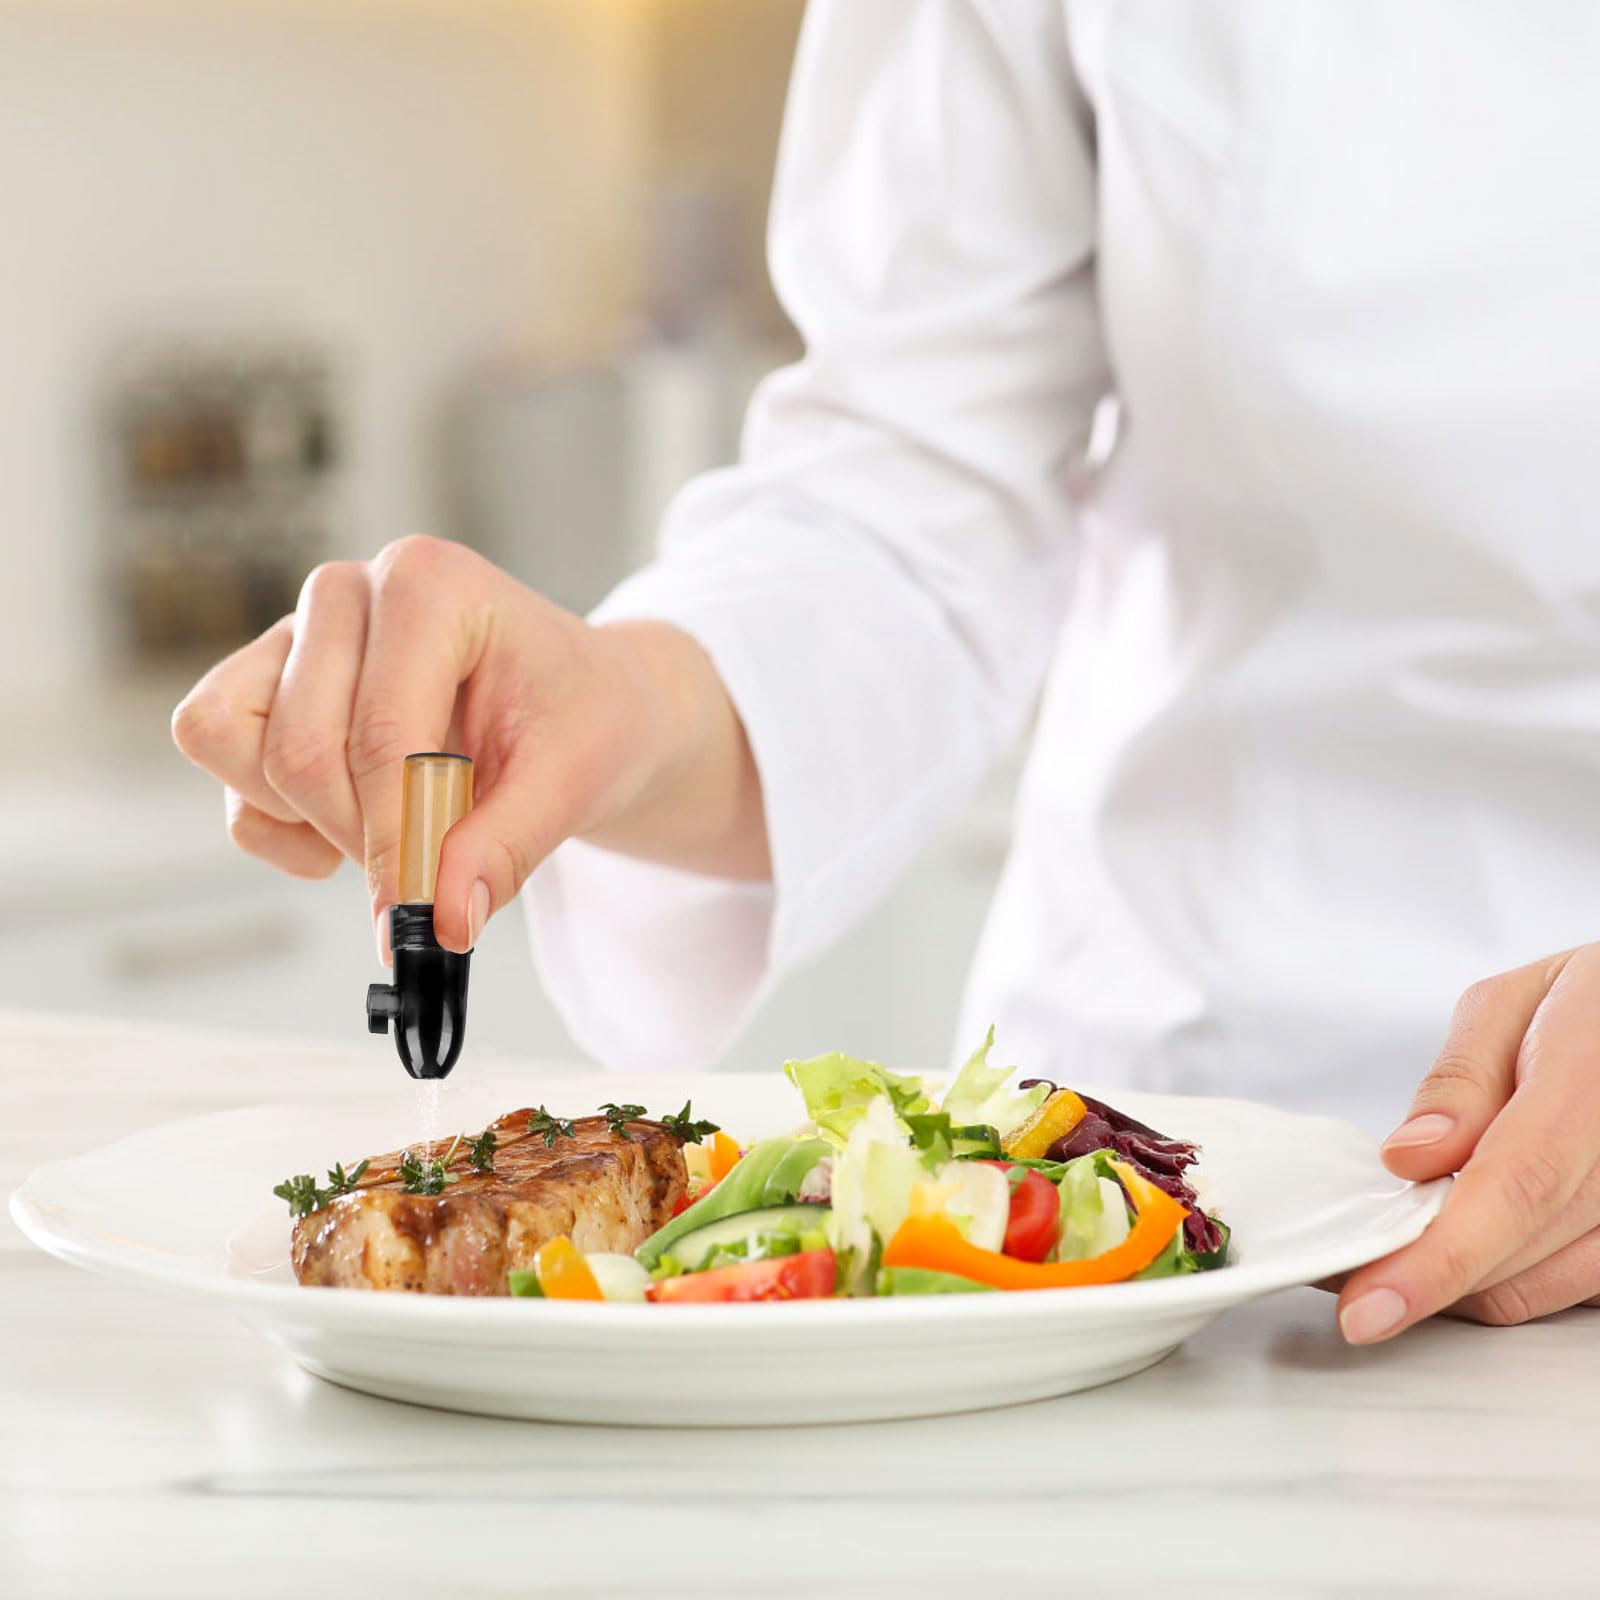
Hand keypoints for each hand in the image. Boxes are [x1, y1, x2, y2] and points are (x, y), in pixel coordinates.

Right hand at [172, 537, 766, 956]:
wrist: (580, 706)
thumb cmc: (582, 719)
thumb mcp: (573, 780)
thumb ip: (505, 849)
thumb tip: (444, 921)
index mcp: (429, 585)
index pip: (382, 733)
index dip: (395, 838)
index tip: (420, 912)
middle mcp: (348, 594)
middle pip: (296, 749)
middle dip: (363, 835)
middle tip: (434, 864)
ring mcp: (296, 633)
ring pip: (228, 742)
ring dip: (309, 819)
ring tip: (400, 824)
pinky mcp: (265, 682)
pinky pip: (226, 770)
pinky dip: (281, 825)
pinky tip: (362, 824)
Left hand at [1337, 946, 1599, 1341]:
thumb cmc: (1586, 1005)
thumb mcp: (1513, 1004)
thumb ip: (1461, 1080)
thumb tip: (1408, 1159)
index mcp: (1592, 1081)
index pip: (1514, 1187)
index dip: (1438, 1259)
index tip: (1368, 1306)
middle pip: (1522, 1251)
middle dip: (1424, 1274)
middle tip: (1347, 1272)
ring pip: (1541, 1284)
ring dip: (1461, 1281)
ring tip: (1397, 1247)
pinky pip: (1568, 1285)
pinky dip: (1505, 1274)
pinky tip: (1461, 1241)